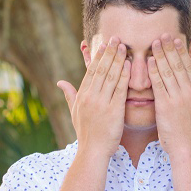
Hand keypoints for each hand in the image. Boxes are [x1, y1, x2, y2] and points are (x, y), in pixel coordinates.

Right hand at [57, 37, 129, 157]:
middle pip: (101, 70)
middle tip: (117, 39)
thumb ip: (69, 95)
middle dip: (110, 53)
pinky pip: (120, 90)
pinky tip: (130, 66)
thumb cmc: (85, 133)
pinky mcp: (113, 111)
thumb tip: (60, 82)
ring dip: (118, 60)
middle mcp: (90, 97)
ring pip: (111, 76)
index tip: (105, 44)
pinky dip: (125, 77)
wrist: (92, 151)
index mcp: (82, 96)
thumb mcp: (74, 113)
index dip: (99, 56)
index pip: (91, 71)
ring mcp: (102, 103)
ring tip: (125, 47)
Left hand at [147, 34, 190, 159]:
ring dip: (160, 55)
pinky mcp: (166, 105)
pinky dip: (153, 70)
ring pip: (168, 70)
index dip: (182, 51)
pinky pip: (158, 83)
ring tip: (154, 43)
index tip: (176, 40)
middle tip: (163, 35)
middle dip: (170, 48)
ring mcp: (178, 97)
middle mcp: (190, 91)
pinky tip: (148, 61)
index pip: (189, 66)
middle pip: (178, 64)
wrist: (186, 147)